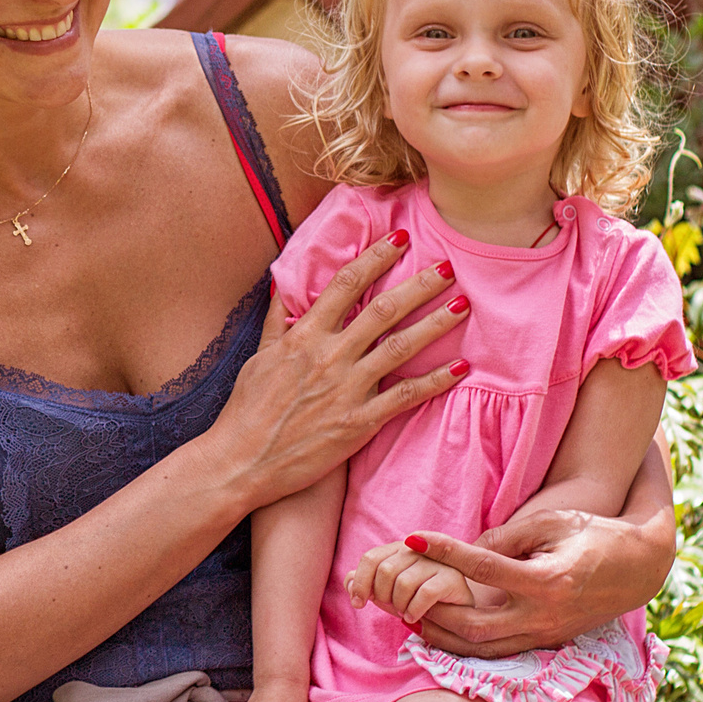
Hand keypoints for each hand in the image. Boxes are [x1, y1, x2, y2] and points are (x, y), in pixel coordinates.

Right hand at [219, 233, 470, 501]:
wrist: (240, 462)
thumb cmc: (246, 411)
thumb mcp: (258, 358)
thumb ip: (277, 322)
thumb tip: (283, 286)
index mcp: (303, 336)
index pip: (345, 284)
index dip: (375, 257)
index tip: (399, 239)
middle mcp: (328, 357)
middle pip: (382, 310)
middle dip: (419, 284)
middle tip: (448, 267)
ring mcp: (346, 389)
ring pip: (401, 347)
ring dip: (436, 323)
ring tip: (462, 305)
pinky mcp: (358, 423)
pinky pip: (405, 397)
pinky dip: (435, 381)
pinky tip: (460, 367)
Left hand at [346, 537, 498, 623]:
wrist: (456, 611)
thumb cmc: (417, 600)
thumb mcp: (387, 593)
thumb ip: (365, 584)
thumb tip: (348, 581)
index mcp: (400, 548)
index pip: (370, 558)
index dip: (360, 582)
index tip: (357, 604)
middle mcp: (418, 549)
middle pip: (385, 570)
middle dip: (382, 596)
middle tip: (392, 608)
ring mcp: (438, 562)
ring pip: (402, 582)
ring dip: (399, 605)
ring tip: (405, 612)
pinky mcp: (453, 578)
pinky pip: (424, 593)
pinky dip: (414, 609)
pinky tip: (414, 616)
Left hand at [407, 494, 675, 657]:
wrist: (641, 567)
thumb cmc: (594, 535)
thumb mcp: (554, 523)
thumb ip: (508, 537)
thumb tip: (465, 550)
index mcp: (548, 581)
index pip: (482, 568)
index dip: (444, 551)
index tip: (413, 537)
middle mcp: (544, 616)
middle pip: (472, 626)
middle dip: (429, 609)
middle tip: (399, 589)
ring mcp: (546, 635)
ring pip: (481, 648)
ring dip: (440, 635)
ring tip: (409, 614)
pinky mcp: (545, 643)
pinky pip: (497, 652)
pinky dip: (464, 645)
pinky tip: (440, 629)